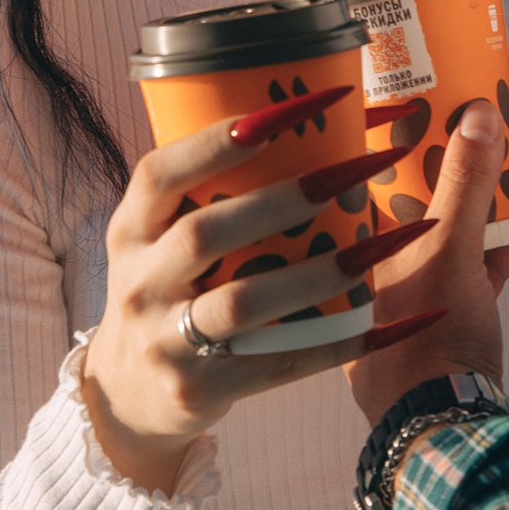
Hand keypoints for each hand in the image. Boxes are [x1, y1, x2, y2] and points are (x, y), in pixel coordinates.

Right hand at [80, 86, 448, 490]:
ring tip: (378, 245)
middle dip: (285, 198)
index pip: (161, 173)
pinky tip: (381, 323)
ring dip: (318, 273)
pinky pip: (276, 363)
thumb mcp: (156, 241)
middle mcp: (139, 282)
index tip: (284, 110)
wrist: (127, 399)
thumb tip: (296, 119)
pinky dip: (332, 342)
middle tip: (356, 168)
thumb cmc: (164, 292)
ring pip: (244, 303)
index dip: (215, 140)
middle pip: (207, 232)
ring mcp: (166, 340)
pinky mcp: (199, 389)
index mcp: (130, 229)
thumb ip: (204, 195)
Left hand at [347, 98, 508, 423]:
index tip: (413, 99)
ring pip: (437, 237)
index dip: (388, 138)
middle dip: (437, 167)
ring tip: (495, 164)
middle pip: (404, 204)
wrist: (449, 430)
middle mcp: (373, 275)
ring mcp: (409, 301)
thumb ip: (466, 185)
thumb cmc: (429, 346)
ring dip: (467, 207)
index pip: (364, 179)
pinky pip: (467, 276)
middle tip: (463, 122)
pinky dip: (490, 253)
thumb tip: (476, 115)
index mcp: (354, 252)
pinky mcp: (446, 327)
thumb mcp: (452, 252)